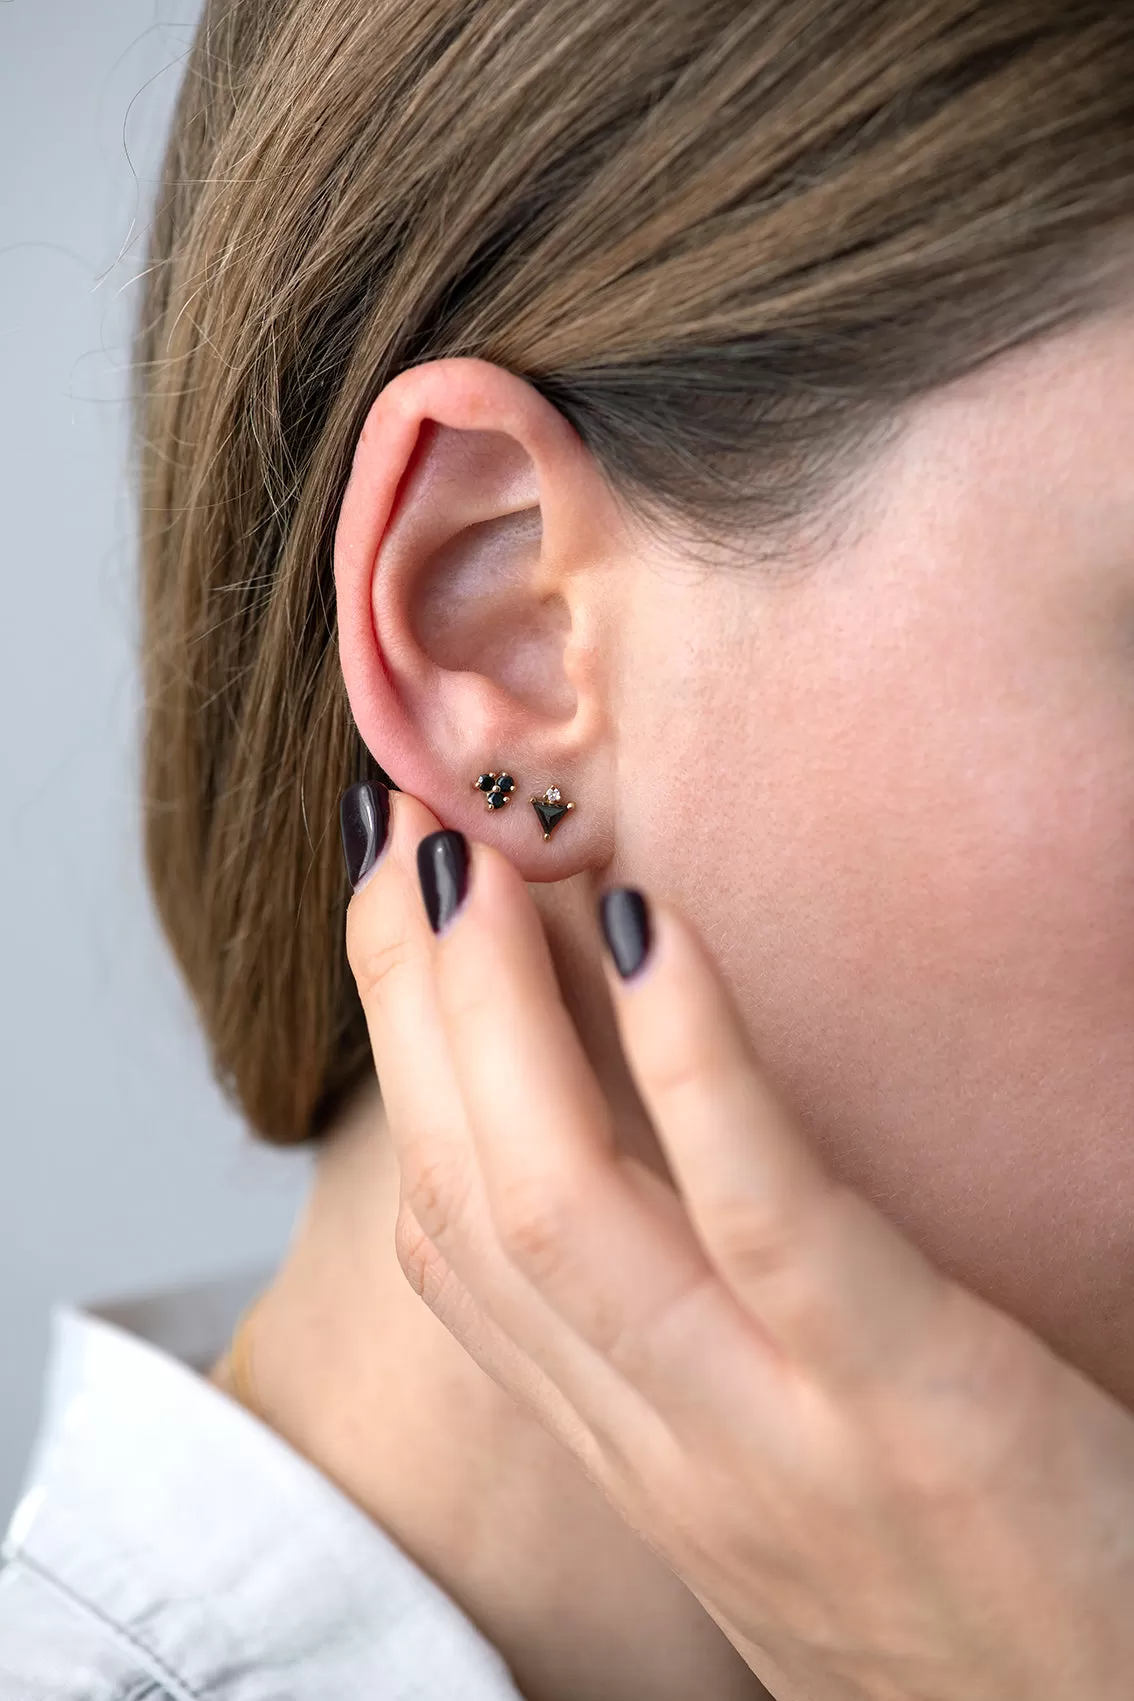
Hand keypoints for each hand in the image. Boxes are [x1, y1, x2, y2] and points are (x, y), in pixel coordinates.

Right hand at [343, 782, 1133, 1700]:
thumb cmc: (967, 1581)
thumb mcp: (781, 1465)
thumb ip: (692, 1327)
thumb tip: (640, 1137)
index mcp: (635, 1445)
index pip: (456, 1246)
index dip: (400, 1064)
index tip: (393, 918)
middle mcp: (664, 1445)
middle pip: (473, 1202)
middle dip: (410, 1006)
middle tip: (403, 841)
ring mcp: (766, 1439)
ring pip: (561, 1208)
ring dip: (494, 1019)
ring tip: (479, 867)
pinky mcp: (902, 1409)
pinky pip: (762, 1220)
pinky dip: (692, 1070)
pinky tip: (651, 934)